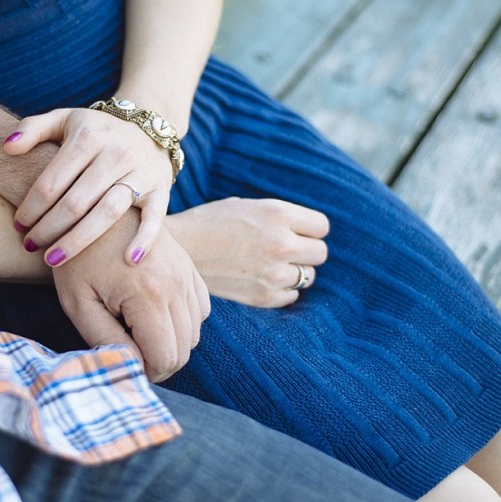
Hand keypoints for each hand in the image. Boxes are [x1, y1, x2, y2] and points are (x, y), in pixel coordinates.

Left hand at [3, 107, 172, 267]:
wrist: (150, 126)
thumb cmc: (96, 130)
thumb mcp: (64, 119)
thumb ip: (32, 129)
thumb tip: (6, 147)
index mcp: (88, 137)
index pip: (51, 182)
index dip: (30, 208)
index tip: (18, 226)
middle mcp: (115, 154)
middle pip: (75, 203)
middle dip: (47, 229)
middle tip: (30, 245)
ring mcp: (140, 173)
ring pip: (107, 214)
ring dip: (78, 241)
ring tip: (53, 260)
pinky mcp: (160, 190)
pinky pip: (153, 218)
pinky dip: (144, 240)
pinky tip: (128, 261)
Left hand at [52, 211, 209, 381]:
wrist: (90, 208)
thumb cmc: (76, 258)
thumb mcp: (78, 303)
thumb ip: (106, 340)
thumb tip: (132, 368)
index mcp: (148, 295)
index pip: (165, 358)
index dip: (145, 372)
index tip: (122, 365)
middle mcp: (176, 284)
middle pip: (184, 349)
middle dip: (159, 362)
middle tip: (129, 355)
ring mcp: (186, 272)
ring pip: (195, 331)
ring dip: (171, 342)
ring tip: (138, 335)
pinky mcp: (188, 266)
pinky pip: (200, 308)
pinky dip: (183, 321)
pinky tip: (154, 317)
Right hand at [166, 197, 329, 307]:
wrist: (178, 249)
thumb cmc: (211, 223)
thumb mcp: (248, 205)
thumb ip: (281, 217)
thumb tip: (309, 232)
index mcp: (277, 214)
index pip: (322, 227)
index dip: (309, 229)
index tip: (295, 231)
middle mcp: (281, 243)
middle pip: (321, 253)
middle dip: (306, 250)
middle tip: (284, 249)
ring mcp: (273, 272)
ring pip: (308, 276)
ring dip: (294, 271)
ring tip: (269, 264)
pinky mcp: (262, 296)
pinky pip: (291, 295)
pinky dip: (282, 289)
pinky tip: (262, 279)